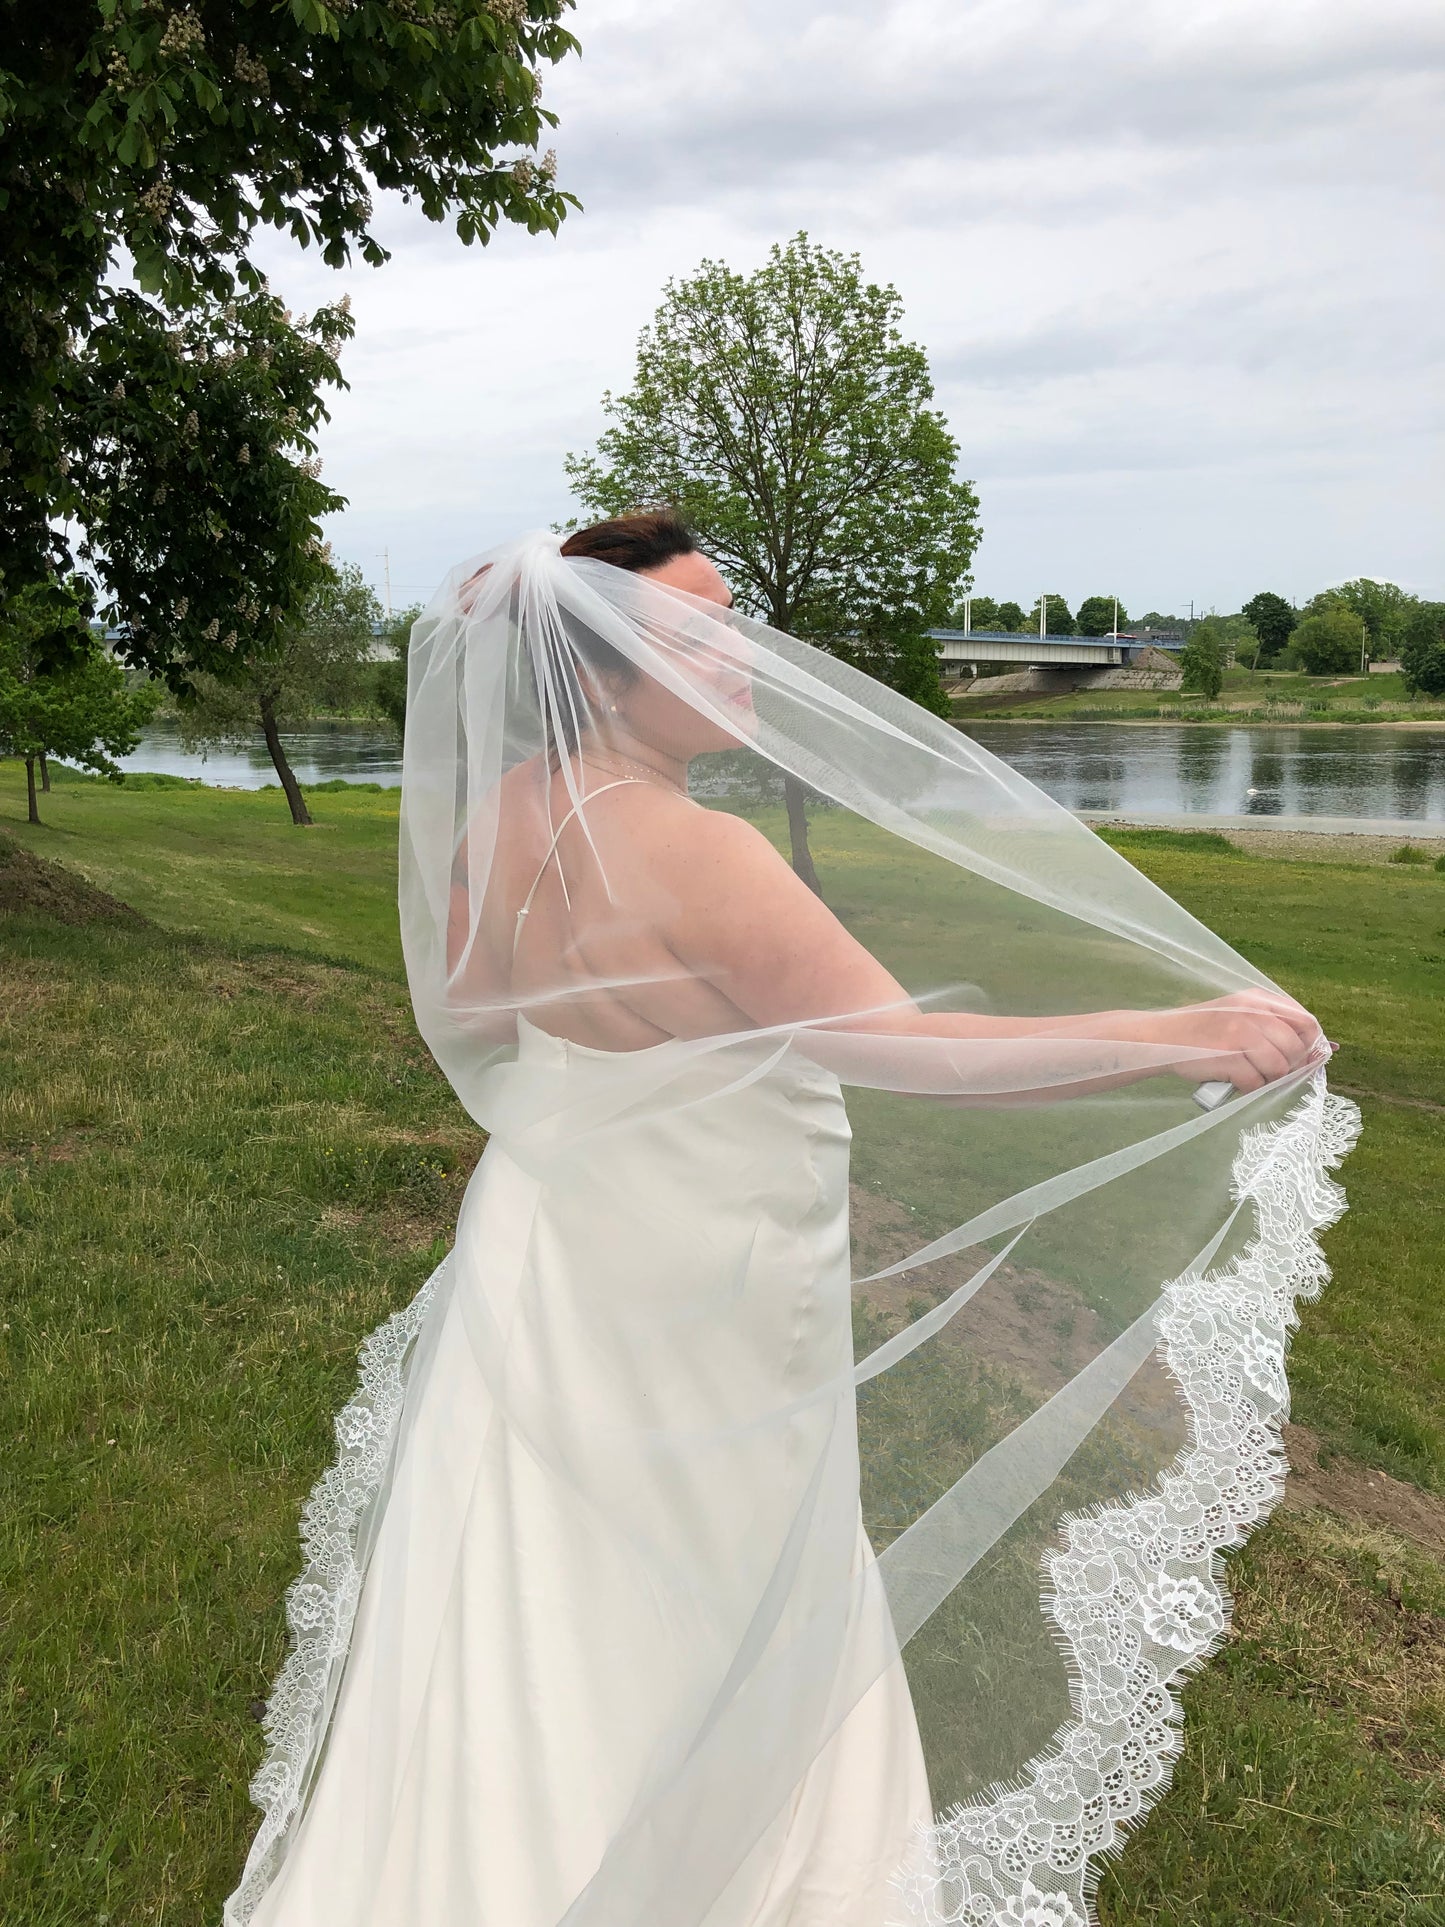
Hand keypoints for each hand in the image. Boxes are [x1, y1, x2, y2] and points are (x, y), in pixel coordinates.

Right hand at [1136, 989, 1325, 1092]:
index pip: (1306, 1023)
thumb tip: (1330, 1048)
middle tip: (1266, 1071)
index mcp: (1259, 999)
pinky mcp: (1229, 1058)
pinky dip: (1249, 1089)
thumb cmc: (1204, 1030)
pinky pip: (1256, 1083)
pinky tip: (1235, 1082)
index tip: (1299, 1059)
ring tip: (1249, 1075)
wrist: (1162, 1038)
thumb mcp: (1241, 1013)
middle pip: (1295, 1049)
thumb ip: (1278, 1026)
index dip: (1309, 1045)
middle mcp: (1253, 1013)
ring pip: (1279, 1068)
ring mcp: (1241, 1035)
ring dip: (1267, 1079)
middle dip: (1287, 1067)